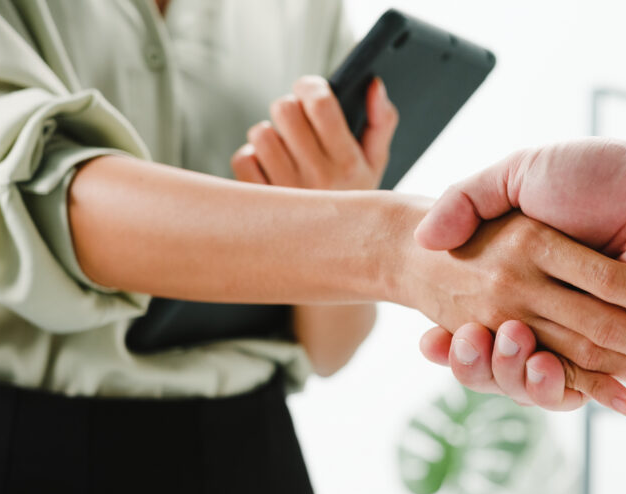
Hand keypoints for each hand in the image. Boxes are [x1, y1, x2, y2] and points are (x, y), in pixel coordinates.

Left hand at [229, 75, 397, 376]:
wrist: (342, 276)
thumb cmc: (360, 209)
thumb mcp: (379, 167)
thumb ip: (381, 121)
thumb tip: (374, 85)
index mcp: (350, 164)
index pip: (318, 102)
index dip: (310, 87)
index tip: (312, 92)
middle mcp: (318, 179)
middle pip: (283, 111)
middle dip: (289, 110)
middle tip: (298, 124)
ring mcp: (286, 194)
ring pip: (260, 135)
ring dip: (271, 136)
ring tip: (287, 152)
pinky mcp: (260, 208)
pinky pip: (243, 161)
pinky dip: (252, 160)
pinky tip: (271, 173)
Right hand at [413, 137, 625, 410]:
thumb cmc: (603, 174)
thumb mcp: (521, 172)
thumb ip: (468, 197)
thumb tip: (424, 239)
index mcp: (524, 276)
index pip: (474, 321)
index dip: (449, 340)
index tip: (430, 337)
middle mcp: (551, 309)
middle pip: (501, 359)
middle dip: (478, 360)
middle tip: (468, 337)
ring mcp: (586, 334)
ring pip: (536, 378)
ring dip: (514, 376)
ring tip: (508, 344)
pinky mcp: (624, 355)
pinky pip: (585, 385)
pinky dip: (563, 389)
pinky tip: (542, 369)